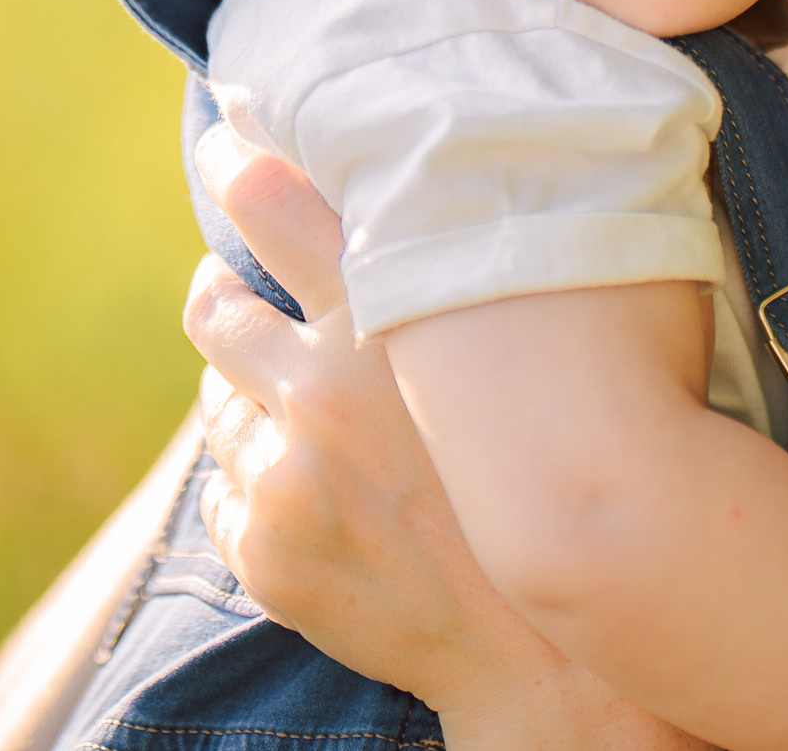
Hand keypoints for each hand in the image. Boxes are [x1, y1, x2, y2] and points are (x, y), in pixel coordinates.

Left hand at [184, 125, 703, 750]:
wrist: (555, 643)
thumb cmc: (572, 470)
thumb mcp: (537, 339)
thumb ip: (486, 260)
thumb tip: (456, 188)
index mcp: (388, 317)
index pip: (270, 202)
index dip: (239, 165)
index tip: (229, 145)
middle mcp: (321, 388)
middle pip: (216, 308)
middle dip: (222, 295)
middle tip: (235, 293)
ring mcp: (286, 478)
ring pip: (220, 408)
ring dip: (256, 407)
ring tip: (316, 428)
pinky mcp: (266, 554)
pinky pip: (226, 495)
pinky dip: (262, 490)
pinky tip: (324, 502)